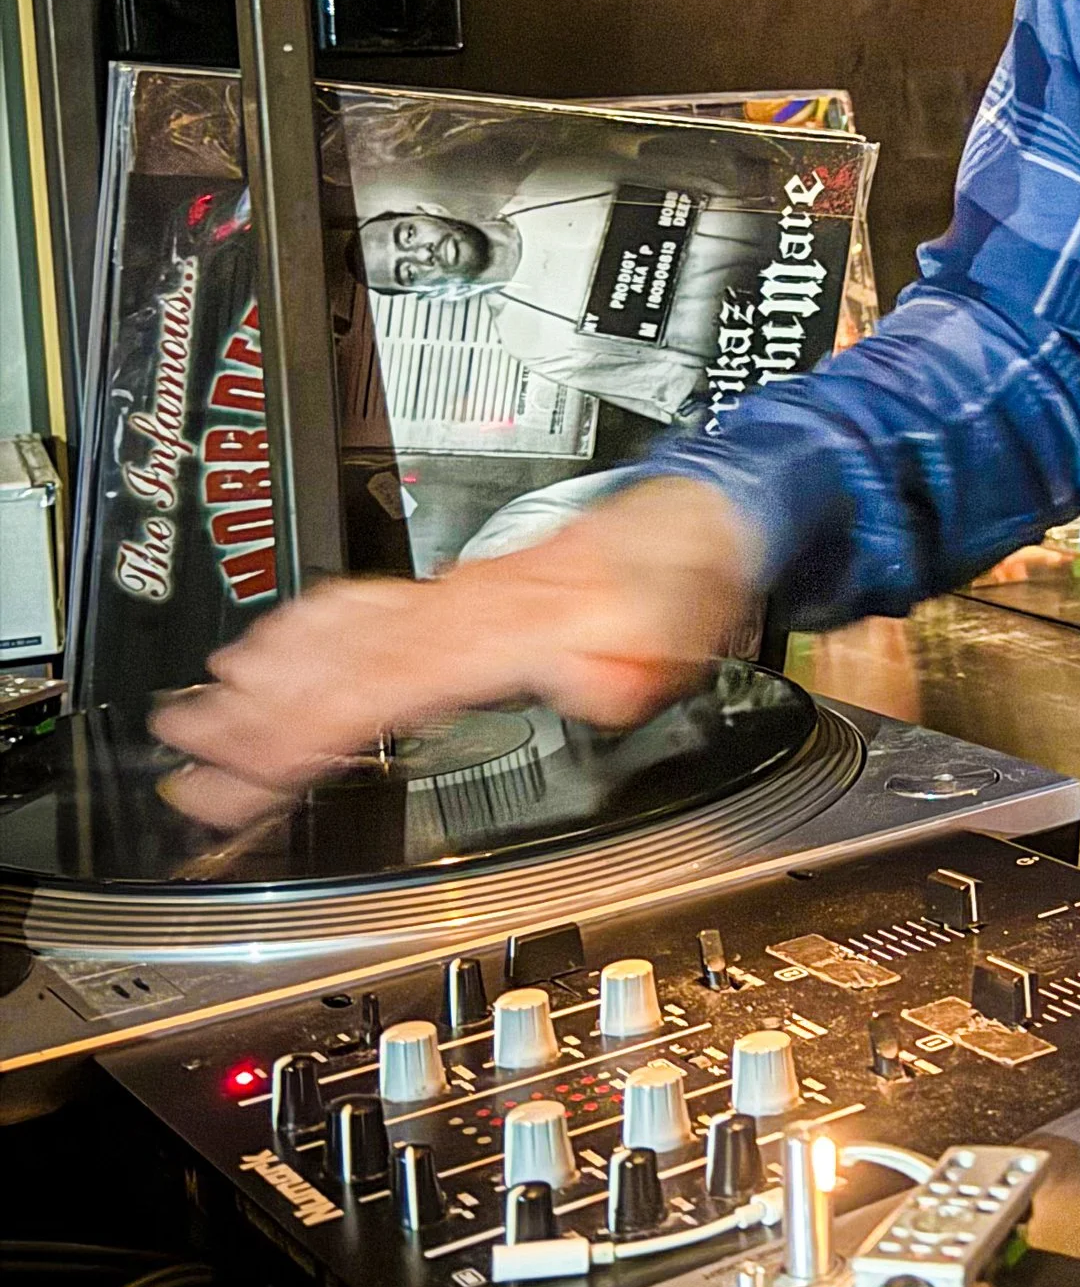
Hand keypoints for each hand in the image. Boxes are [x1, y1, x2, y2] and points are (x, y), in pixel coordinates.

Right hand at [152, 476, 766, 830]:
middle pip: (334, 663)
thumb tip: (597, 684)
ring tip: (196, 709)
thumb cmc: (673, 586)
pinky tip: (267, 649)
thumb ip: (623, 669)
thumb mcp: (668, 636)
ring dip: (261, 673)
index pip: (375, 686)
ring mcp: (451, 599)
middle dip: (252, 710)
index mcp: (498, 631)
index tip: (246, 761)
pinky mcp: (456, 597)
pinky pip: (360, 606)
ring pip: (335, 631)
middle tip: (184, 749)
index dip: (303, 726)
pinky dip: (301, 629)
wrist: (687, 525)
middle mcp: (458, 610)